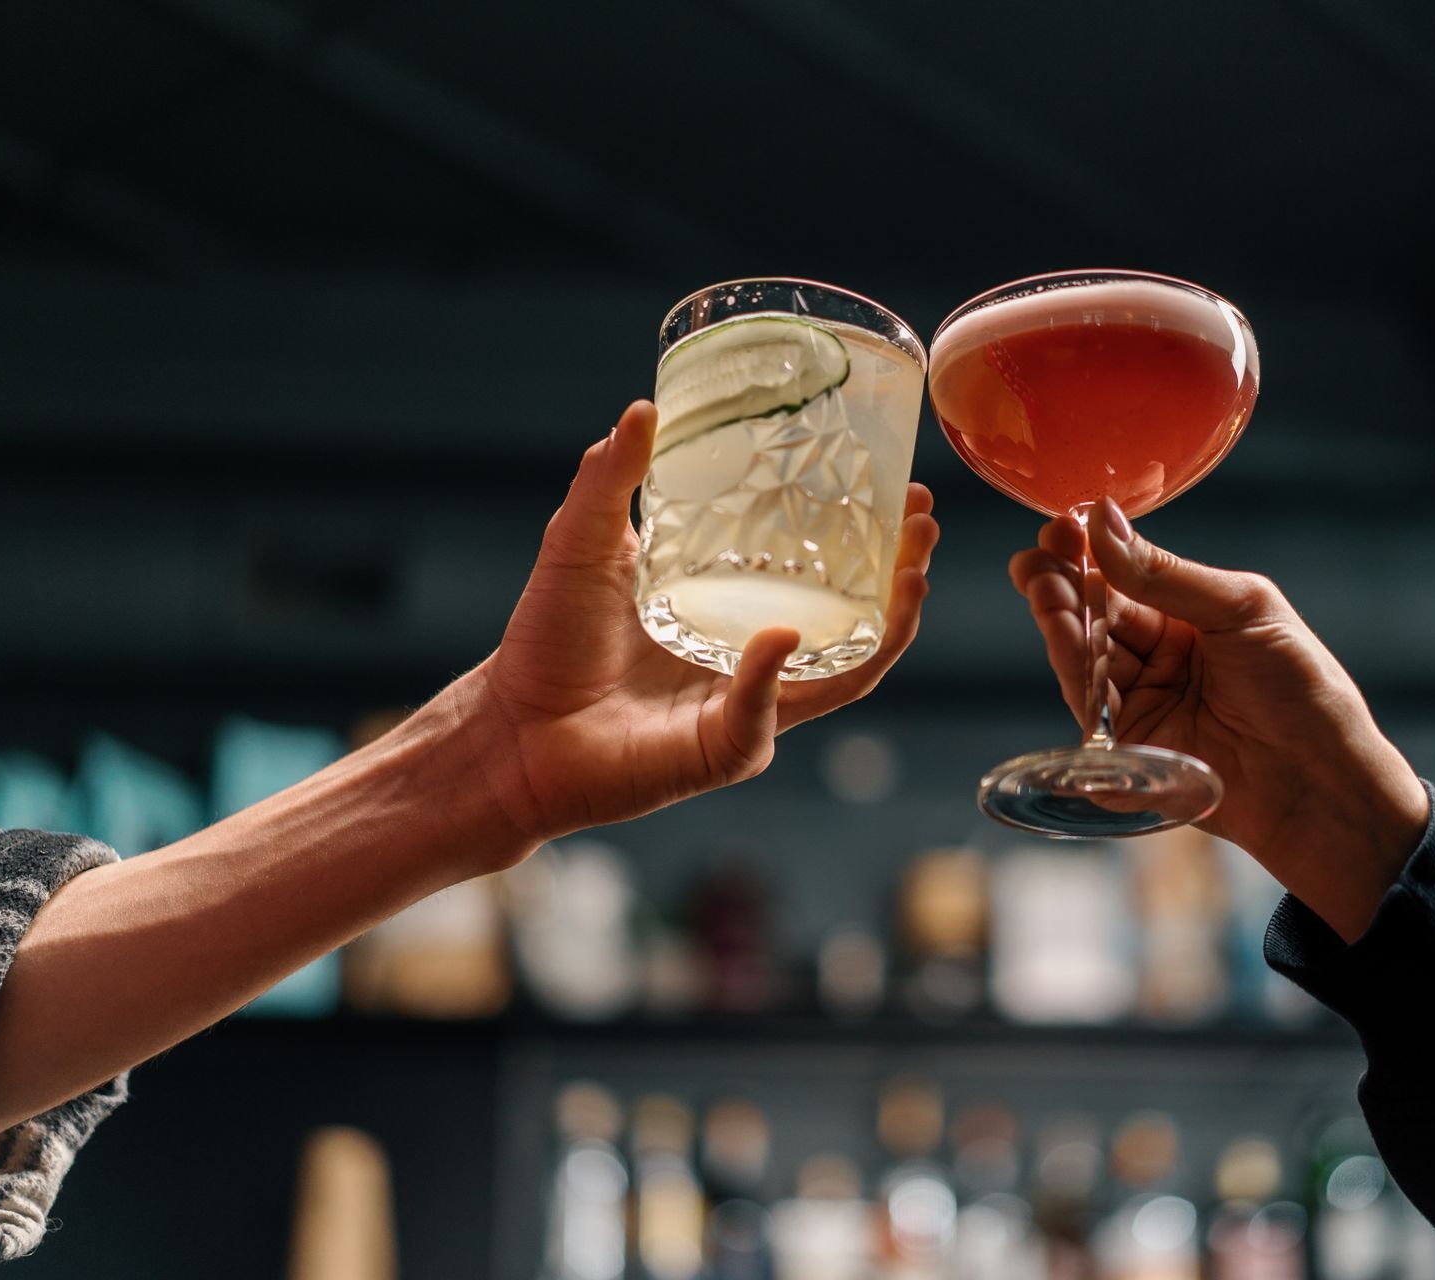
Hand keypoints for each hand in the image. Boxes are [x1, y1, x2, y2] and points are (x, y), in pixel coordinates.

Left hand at [470, 400, 938, 844]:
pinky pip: (764, 717)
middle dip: (903, 576)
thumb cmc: (546, 642)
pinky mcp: (725, 751)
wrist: (511, 727)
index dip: (870, 537)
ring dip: (885, 629)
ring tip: (910, 575)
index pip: (822, 572)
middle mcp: (755, 660)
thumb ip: (611, 478)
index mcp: (733, 608)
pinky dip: (770, 680)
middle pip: (857, 622)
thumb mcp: (581, 542)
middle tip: (923, 524)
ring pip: (844, 675)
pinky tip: (778, 638)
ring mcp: (749, 708)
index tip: (901, 490)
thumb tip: (643, 408)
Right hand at [1011, 499, 1424, 940]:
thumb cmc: (1303, 690)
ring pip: (1083, 661)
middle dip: (1061, 586)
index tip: (1060, 527)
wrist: (1323, 783)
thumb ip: (1165, 575)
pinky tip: (1063, 639)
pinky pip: (1090, 715)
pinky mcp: (1129, 754)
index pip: (1123, 579)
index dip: (1089, 553)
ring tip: (1044, 590)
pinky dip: (1074, 676)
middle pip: (1093, 618)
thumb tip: (1102, 522)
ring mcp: (1142, 707)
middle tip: (1035, 561)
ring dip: (1060, 624)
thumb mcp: (1241, 611)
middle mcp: (1159, 660)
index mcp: (1189, 618)